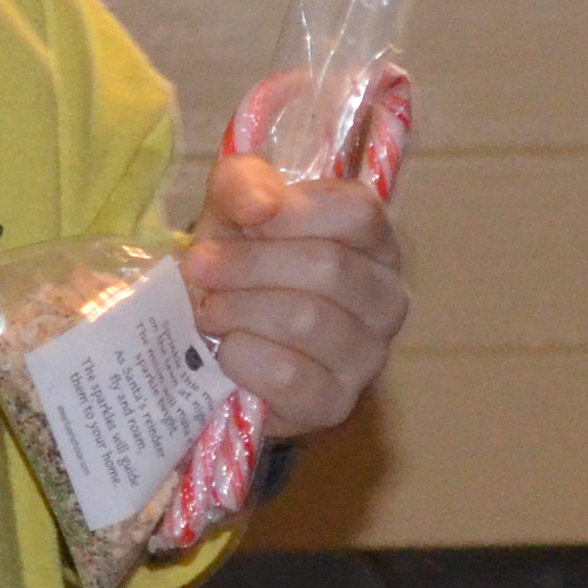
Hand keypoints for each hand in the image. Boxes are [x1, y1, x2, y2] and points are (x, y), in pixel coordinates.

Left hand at [180, 154, 408, 439]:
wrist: (218, 337)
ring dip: (238, 310)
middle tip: (200, 268)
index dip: (294, 212)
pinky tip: (227, 350)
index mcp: (373, 239)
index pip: (357, 213)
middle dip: (248, 266)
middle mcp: (387, 297)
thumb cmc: (240, 258)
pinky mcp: (336, 404)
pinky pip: (289, 376)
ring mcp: (369, 356)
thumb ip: (245, 183)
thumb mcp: (235, 206)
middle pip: (328, 267)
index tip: (243, 219)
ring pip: (306, 320)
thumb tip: (260, 205)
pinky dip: (243, 358)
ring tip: (209, 308)